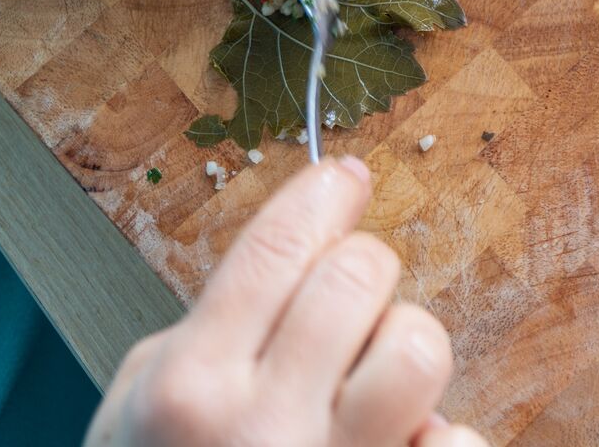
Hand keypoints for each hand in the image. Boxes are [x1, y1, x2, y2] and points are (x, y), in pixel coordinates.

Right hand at [85, 157, 486, 446]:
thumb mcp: (142, 403)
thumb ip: (216, 325)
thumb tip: (310, 245)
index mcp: (189, 389)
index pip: (281, 248)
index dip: (324, 197)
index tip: (345, 179)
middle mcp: (261, 429)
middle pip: (361, 278)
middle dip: (362, 270)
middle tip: (348, 293)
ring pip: (419, 348)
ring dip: (402, 345)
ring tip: (367, 377)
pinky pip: (456, 441)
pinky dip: (436, 438)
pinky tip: (396, 446)